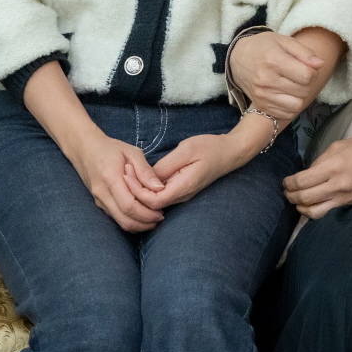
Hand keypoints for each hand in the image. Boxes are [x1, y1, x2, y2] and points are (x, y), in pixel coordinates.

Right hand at [62, 130, 167, 232]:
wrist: (85, 150)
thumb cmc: (111, 149)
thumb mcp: (132, 153)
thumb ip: (145, 171)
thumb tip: (160, 189)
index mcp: (111, 179)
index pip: (129, 206)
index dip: (146, 214)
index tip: (160, 212)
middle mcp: (102, 194)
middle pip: (125, 219)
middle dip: (145, 223)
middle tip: (160, 217)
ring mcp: (99, 201)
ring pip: (120, 222)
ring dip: (138, 225)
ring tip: (153, 218)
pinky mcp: (100, 204)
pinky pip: (116, 218)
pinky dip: (131, 221)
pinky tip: (142, 215)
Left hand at [135, 114, 271, 210]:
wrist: (229, 153)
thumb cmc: (209, 148)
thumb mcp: (186, 150)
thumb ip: (166, 166)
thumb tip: (147, 178)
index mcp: (184, 187)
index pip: (154, 201)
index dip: (137, 191)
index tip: (127, 171)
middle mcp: (182, 196)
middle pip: (151, 204)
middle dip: (134, 190)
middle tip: (123, 170)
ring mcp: (181, 194)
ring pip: (154, 201)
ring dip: (139, 189)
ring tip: (126, 171)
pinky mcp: (180, 190)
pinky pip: (160, 195)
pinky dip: (147, 188)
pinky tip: (139, 175)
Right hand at [229, 30, 328, 120]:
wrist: (238, 58)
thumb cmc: (264, 46)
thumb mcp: (284, 41)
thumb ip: (304, 52)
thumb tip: (320, 65)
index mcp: (273, 61)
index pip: (306, 76)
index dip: (312, 72)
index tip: (306, 67)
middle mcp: (266, 80)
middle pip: (303, 91)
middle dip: (307, 84)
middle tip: (299, 75)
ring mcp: (262, 95)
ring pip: (297, 105)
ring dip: (300, 97)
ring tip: (293, 85)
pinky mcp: (261, 105)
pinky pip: (287, 114)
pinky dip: (291, 106)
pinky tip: (286, 95)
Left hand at [283, 136, 351, 218]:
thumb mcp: (338, 146)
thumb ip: (320, 161)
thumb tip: (308, 174)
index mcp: (333, 167)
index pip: (302, 181)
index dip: (289, 183)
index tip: (285, 182)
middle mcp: (336, 186)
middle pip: (305, 198)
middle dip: (291, 196)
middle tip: (286, 192)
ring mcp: (343, 198)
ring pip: (314, 212)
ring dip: (300, 208)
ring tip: (296, 202)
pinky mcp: (349, 204)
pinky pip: (326, 212)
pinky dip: (314, 210)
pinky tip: (311, 205)